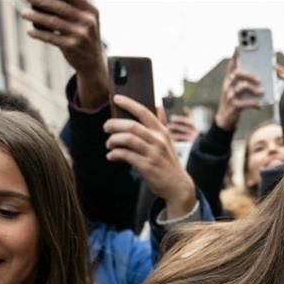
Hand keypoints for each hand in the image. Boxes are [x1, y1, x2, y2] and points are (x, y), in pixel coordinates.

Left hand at [23, 0, 107, 108]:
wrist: (92, 62)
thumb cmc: (81, 34)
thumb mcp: (82, 18)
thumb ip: (67, 6)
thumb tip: (39, 0)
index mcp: (90, 10)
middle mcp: (87, 21)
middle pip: (59, 6)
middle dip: (41, 0)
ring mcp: (81, 34)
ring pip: (53, 22)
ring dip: (35, 17)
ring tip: (23, 14)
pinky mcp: (72, 47)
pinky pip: (51, 38)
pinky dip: (39, 34)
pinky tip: (30, 32)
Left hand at [104, 95, 196, 216]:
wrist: (177, 186)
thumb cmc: (169, 162)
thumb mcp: (168, 141)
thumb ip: (162, 123)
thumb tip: (158, 106)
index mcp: (162, 132)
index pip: (144, 112)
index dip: (129, 103)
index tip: (116, 98)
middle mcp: (158, 141)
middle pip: (132, 126)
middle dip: (114, 124)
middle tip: (106, 127)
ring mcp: (153, 154)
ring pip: (128, 140)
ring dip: (113, 140)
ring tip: (109, 144)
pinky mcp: (147, 166)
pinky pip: (126, 156)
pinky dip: (115, 154)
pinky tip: (111, 156)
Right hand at [214, 51, 263, 131]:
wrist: (225, 120)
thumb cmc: (235, 103)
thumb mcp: (237, 90)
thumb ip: (244, 82)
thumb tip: (260, 75)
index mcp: (229, 80)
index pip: (231, 65)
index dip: (235, 56)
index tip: (238, 47)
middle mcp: (227, 86)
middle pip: (237, 74)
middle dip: (249, 74)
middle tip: (259, 78)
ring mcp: (229, 96)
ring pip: (241, 88)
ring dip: (253, 89)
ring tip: (262, 92)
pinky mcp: (233, 106)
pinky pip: (244, 103)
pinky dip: (253, 104)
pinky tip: (260, 106)